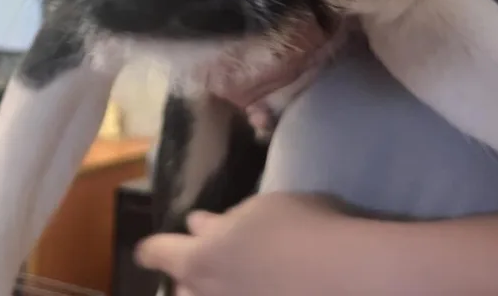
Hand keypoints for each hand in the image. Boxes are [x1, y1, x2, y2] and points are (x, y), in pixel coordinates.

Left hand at [136, 192, 347, 295]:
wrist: (350, 276)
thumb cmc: (303, 228)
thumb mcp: (262, 210)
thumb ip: (225, 222)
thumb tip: (199, 226)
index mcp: (202, 258)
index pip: (160, 254)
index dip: (153, 250)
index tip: (148, 250)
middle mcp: (210, 295)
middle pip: (181, 291)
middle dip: (186, 279)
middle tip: (202, 269)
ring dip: (210, 291)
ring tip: (230, 282)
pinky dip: (242, 291)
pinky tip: (263, 285)